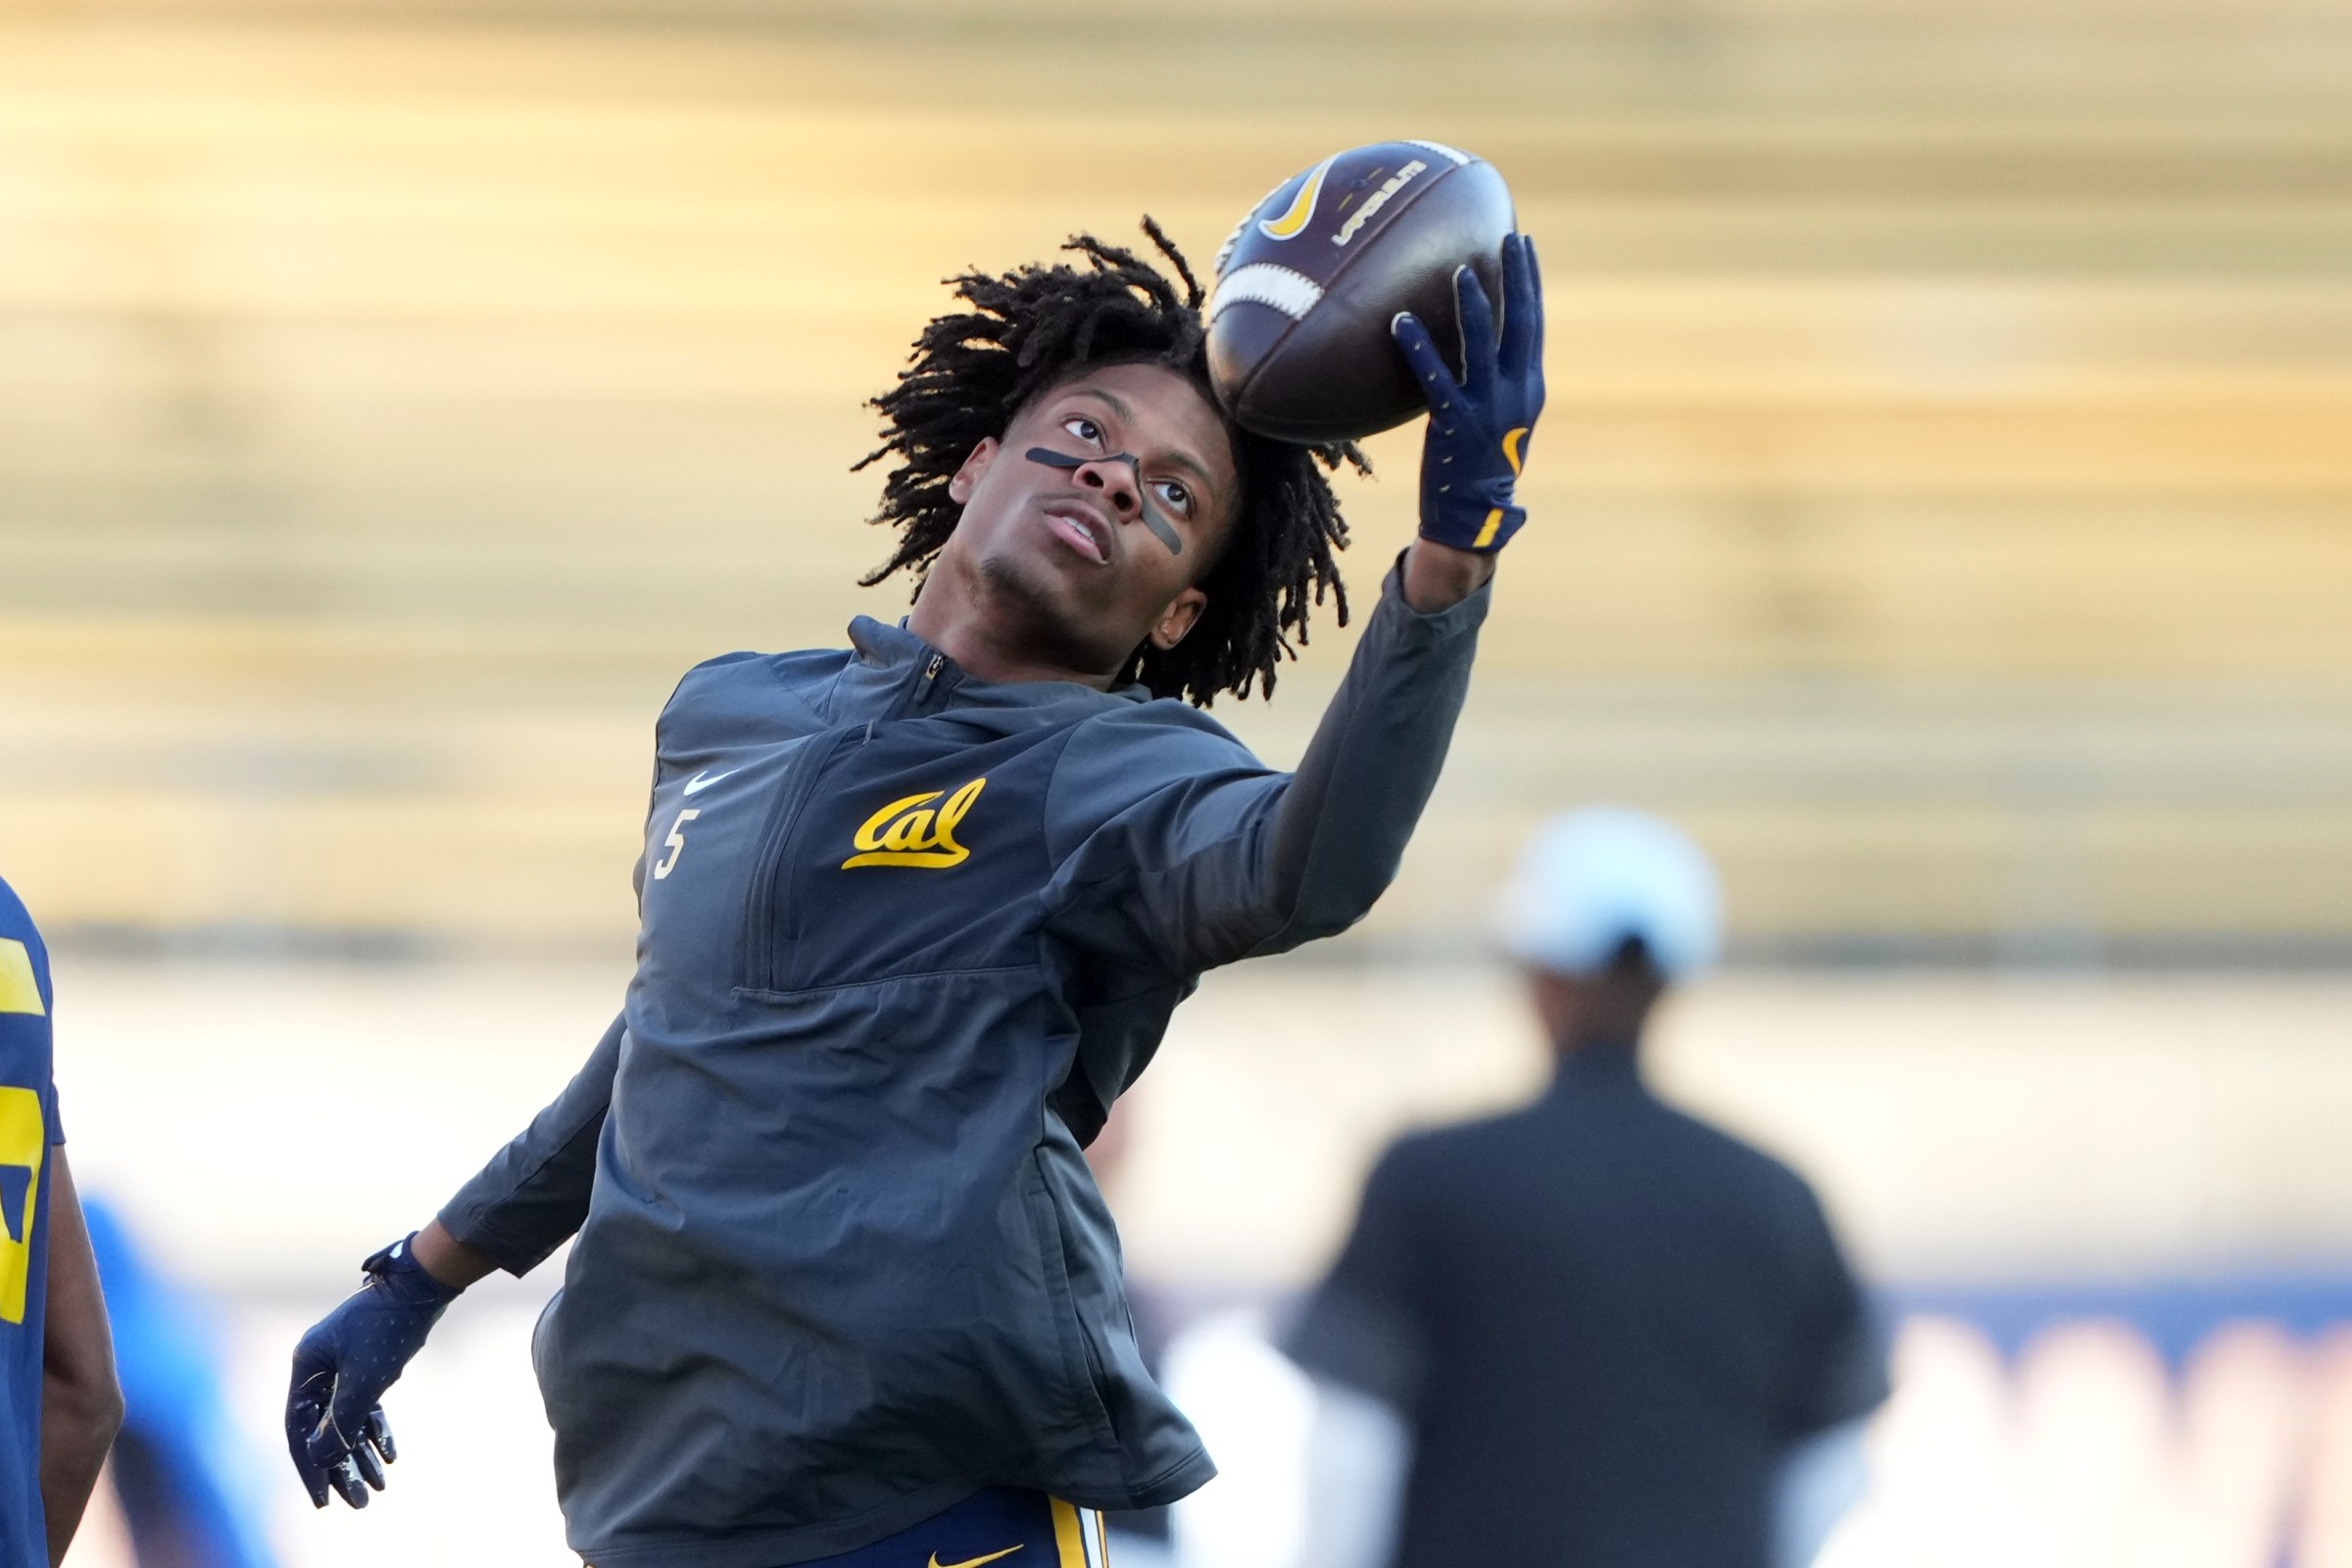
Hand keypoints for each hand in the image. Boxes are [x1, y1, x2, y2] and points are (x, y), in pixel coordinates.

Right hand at [285, 1233, 460, 1507]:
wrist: (424, 1283)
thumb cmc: (389, 1328)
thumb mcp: (364, 1382)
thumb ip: (341, 1423)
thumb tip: (322, 1459)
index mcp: (305, 1366)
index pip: (298, 1429)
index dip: (309, 1467)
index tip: (322, 1499)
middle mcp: (318, 1366)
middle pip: (322, 1429)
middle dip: (341, 1468)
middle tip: (358, 1502)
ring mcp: (342, 1364)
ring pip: (346, 1420)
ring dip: (361, 1454)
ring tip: (379, 1488)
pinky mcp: (367, 1362)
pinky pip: (366, 1405)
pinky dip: (377, 1429)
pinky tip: (391, 1455)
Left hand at [1391, 233, 1543, 553]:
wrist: (1476, 516)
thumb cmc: (1483, 464)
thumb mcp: (1502, 418)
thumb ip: (1496, 379)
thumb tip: (1481, 339)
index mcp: (1530, 387)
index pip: (1533, 324)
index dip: (1529, 281)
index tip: (1523, 243)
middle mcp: (1516, 392)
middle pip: (1521, 323)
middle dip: (1516, 277)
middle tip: (1508, 237)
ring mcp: (1488, 407)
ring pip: (1483, 345)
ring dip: (1473, 305)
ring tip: (1461, 271)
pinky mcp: (1456, 424)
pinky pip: (1436, 379)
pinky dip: (1418, 348)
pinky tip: (1400, 322)